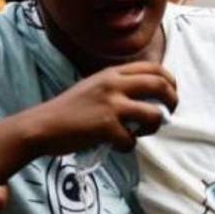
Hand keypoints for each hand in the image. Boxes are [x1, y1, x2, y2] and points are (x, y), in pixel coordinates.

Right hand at [30, 62, 177, 157]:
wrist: (42, 125)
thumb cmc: (68, 110)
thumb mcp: (94, 86)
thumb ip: (119, 87)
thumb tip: (150, 99)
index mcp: (112, 72)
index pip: (154, 68)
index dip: (169, 81)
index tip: (170, 94)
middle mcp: (114, 84)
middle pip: (160, 85)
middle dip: (172, 100)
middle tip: (169, 113)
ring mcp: (111, 105)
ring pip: (153, 114)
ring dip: (153, 126)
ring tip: (140, 132)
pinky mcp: (106, 127)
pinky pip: (131, 139)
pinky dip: (127, 146)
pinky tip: (115, 145)